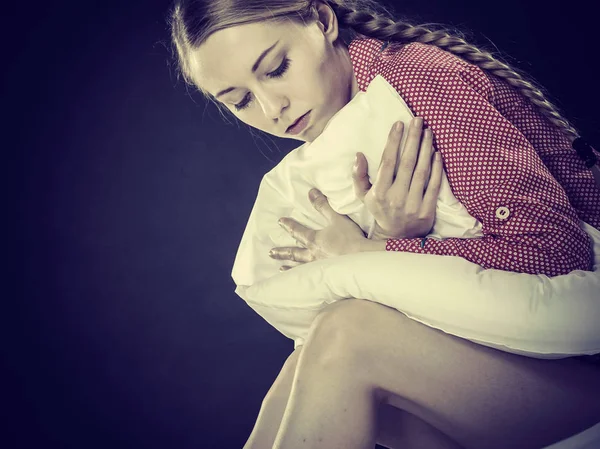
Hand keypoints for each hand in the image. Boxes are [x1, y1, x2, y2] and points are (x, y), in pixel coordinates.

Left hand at [269, 188, 366, 271]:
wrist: (361, 259)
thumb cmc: (349, 238)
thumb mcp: (336, 218)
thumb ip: (323, 206)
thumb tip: (310, 192)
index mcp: (314, 240)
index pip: (297, 231)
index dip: (289, 225)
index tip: (279, 222)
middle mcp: (313, 255)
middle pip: (294, 253)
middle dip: (282, 252)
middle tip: (271, 253)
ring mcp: (319, 268)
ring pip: (300, 267)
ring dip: (289, 267)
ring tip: (280, 269)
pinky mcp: (326, 277)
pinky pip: (310, 278)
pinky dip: (303, 279)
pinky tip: (301, 283)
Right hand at [353, 117, 442, 239]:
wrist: (398, 238)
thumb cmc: (381, 211)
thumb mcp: (364, 197)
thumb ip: (359, 176)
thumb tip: (358, 155)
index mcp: (379, 193)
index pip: (387, 162)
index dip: (393, 142)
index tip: (398, 124)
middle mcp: (395, 198)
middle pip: (406, 163)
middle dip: (412, 139)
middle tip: (417, 120)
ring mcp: (412, 204)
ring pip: (421, 171)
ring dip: (426, 149)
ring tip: (428, 132)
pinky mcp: (427, 210)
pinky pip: (434, 185)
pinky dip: (437, 168)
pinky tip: (437, 153)